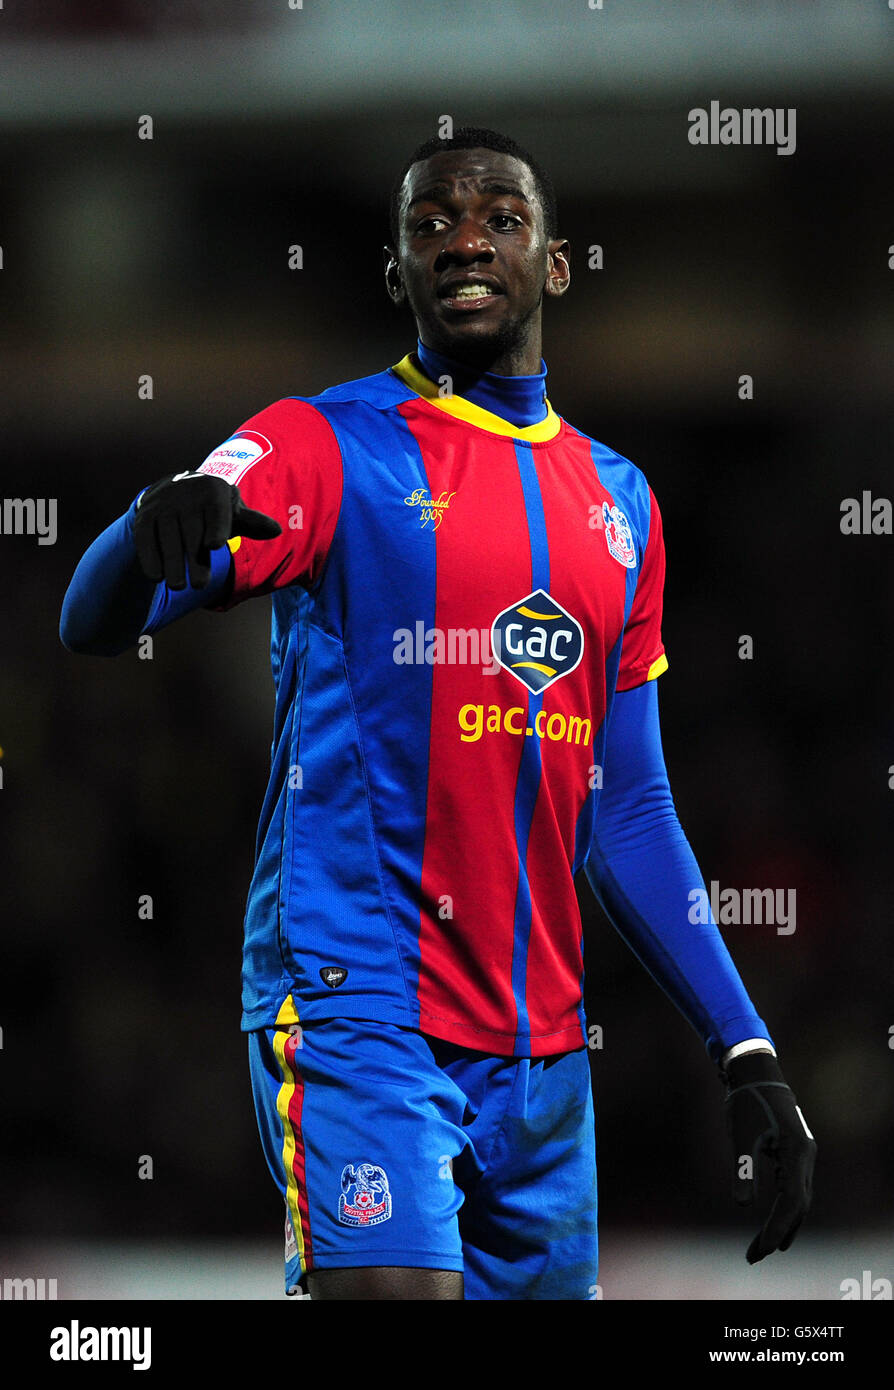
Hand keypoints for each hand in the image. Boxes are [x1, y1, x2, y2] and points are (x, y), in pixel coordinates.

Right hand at [133, 471, 280, 589]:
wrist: (174, 489)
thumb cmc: (212, 508)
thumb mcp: (232, 511)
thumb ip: (252, 522)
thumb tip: (276, 530)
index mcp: (214, 491)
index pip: (216, 512)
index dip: (215, 527)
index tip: (214, 545)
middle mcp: (187, 494)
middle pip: (191, 531)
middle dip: (195, 559)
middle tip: (201, 585)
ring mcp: (163, 504)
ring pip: (167, 537)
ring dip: (171, 563)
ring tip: (178, 586)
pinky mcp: (144, 515)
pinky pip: (145, 538)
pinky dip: (149, 557)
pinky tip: (156, 577)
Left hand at [721, 1051, 815, 1263]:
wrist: (756, 1073)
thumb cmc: (746, 1101)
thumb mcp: (740, 1134)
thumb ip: (743, 1168)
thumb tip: (743, 1204)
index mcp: (797, 1153)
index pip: (792, 1202)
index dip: (777, 1229)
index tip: (761, 1250)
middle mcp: (806, 1158)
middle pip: (799, 1207)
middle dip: (778, 1233)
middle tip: (753, 1256)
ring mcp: (804, 1156)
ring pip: (799, 1200)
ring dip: (783, 1225)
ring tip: (763, 1248)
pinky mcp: (796, 1154)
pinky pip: (795, 1189)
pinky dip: (786, 1209)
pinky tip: (774, 1222)